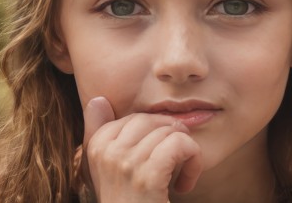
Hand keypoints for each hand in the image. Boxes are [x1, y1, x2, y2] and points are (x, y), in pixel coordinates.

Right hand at [82, 97, 202, 202]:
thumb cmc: (127, 202)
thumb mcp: (110, 170)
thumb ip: (101, 133)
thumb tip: (98, 99)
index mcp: (97, 145)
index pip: (137, 117)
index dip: (156, 134)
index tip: (158, 160)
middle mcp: (107, 151)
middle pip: (154, 120)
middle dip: (173, 138)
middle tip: (177, 164)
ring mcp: (125, 164)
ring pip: (171, 131)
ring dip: (187, 154)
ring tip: (181, 177)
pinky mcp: (147, 177)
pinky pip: (180, 145)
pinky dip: (193, 160)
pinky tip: (186, 182)